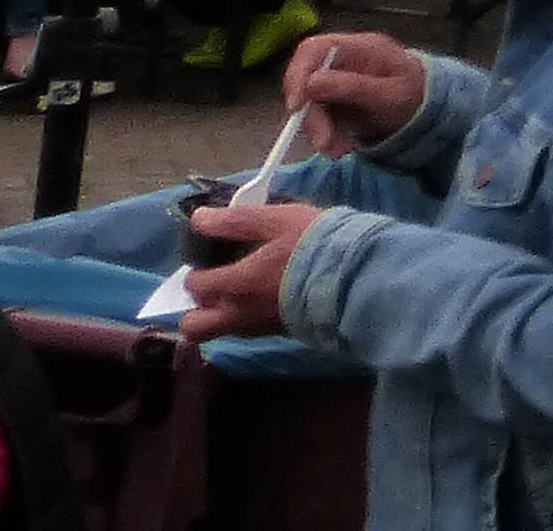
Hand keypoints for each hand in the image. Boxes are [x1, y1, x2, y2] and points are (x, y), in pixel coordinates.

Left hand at [177, 201, 322, 340]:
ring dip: (220, 314)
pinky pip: (248, 329)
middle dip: (196, 308)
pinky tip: (267, 296)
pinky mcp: (280, 333)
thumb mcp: (276, 220)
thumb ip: (234, 221)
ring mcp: (259, 327)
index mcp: (234, 285)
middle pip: (194, 326)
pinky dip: (247, 316)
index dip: (197, 271)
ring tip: (240, 292)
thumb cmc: (315, 244)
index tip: (213, 258)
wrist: (358, 277)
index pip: (194, 285)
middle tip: (214, 287)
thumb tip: (198, 219)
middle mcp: (238, 313)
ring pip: (220, 331)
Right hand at [282, 32, 428, 156]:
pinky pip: (319, 117)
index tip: (296, 107)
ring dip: (319, 130)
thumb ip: (354, 87)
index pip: (313, 50)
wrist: (429, 108)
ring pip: (309, 103)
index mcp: (359, 47)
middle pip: (306, 79)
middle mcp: (342, 59)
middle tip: (324, 143)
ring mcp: (336, 79)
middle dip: (311, 115)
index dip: (298, 75)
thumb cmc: (416, 94)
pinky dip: (327, 135)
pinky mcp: (333, 99)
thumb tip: (311, 82)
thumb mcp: (391, 94)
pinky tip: (342, 147)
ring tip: (340, 150)